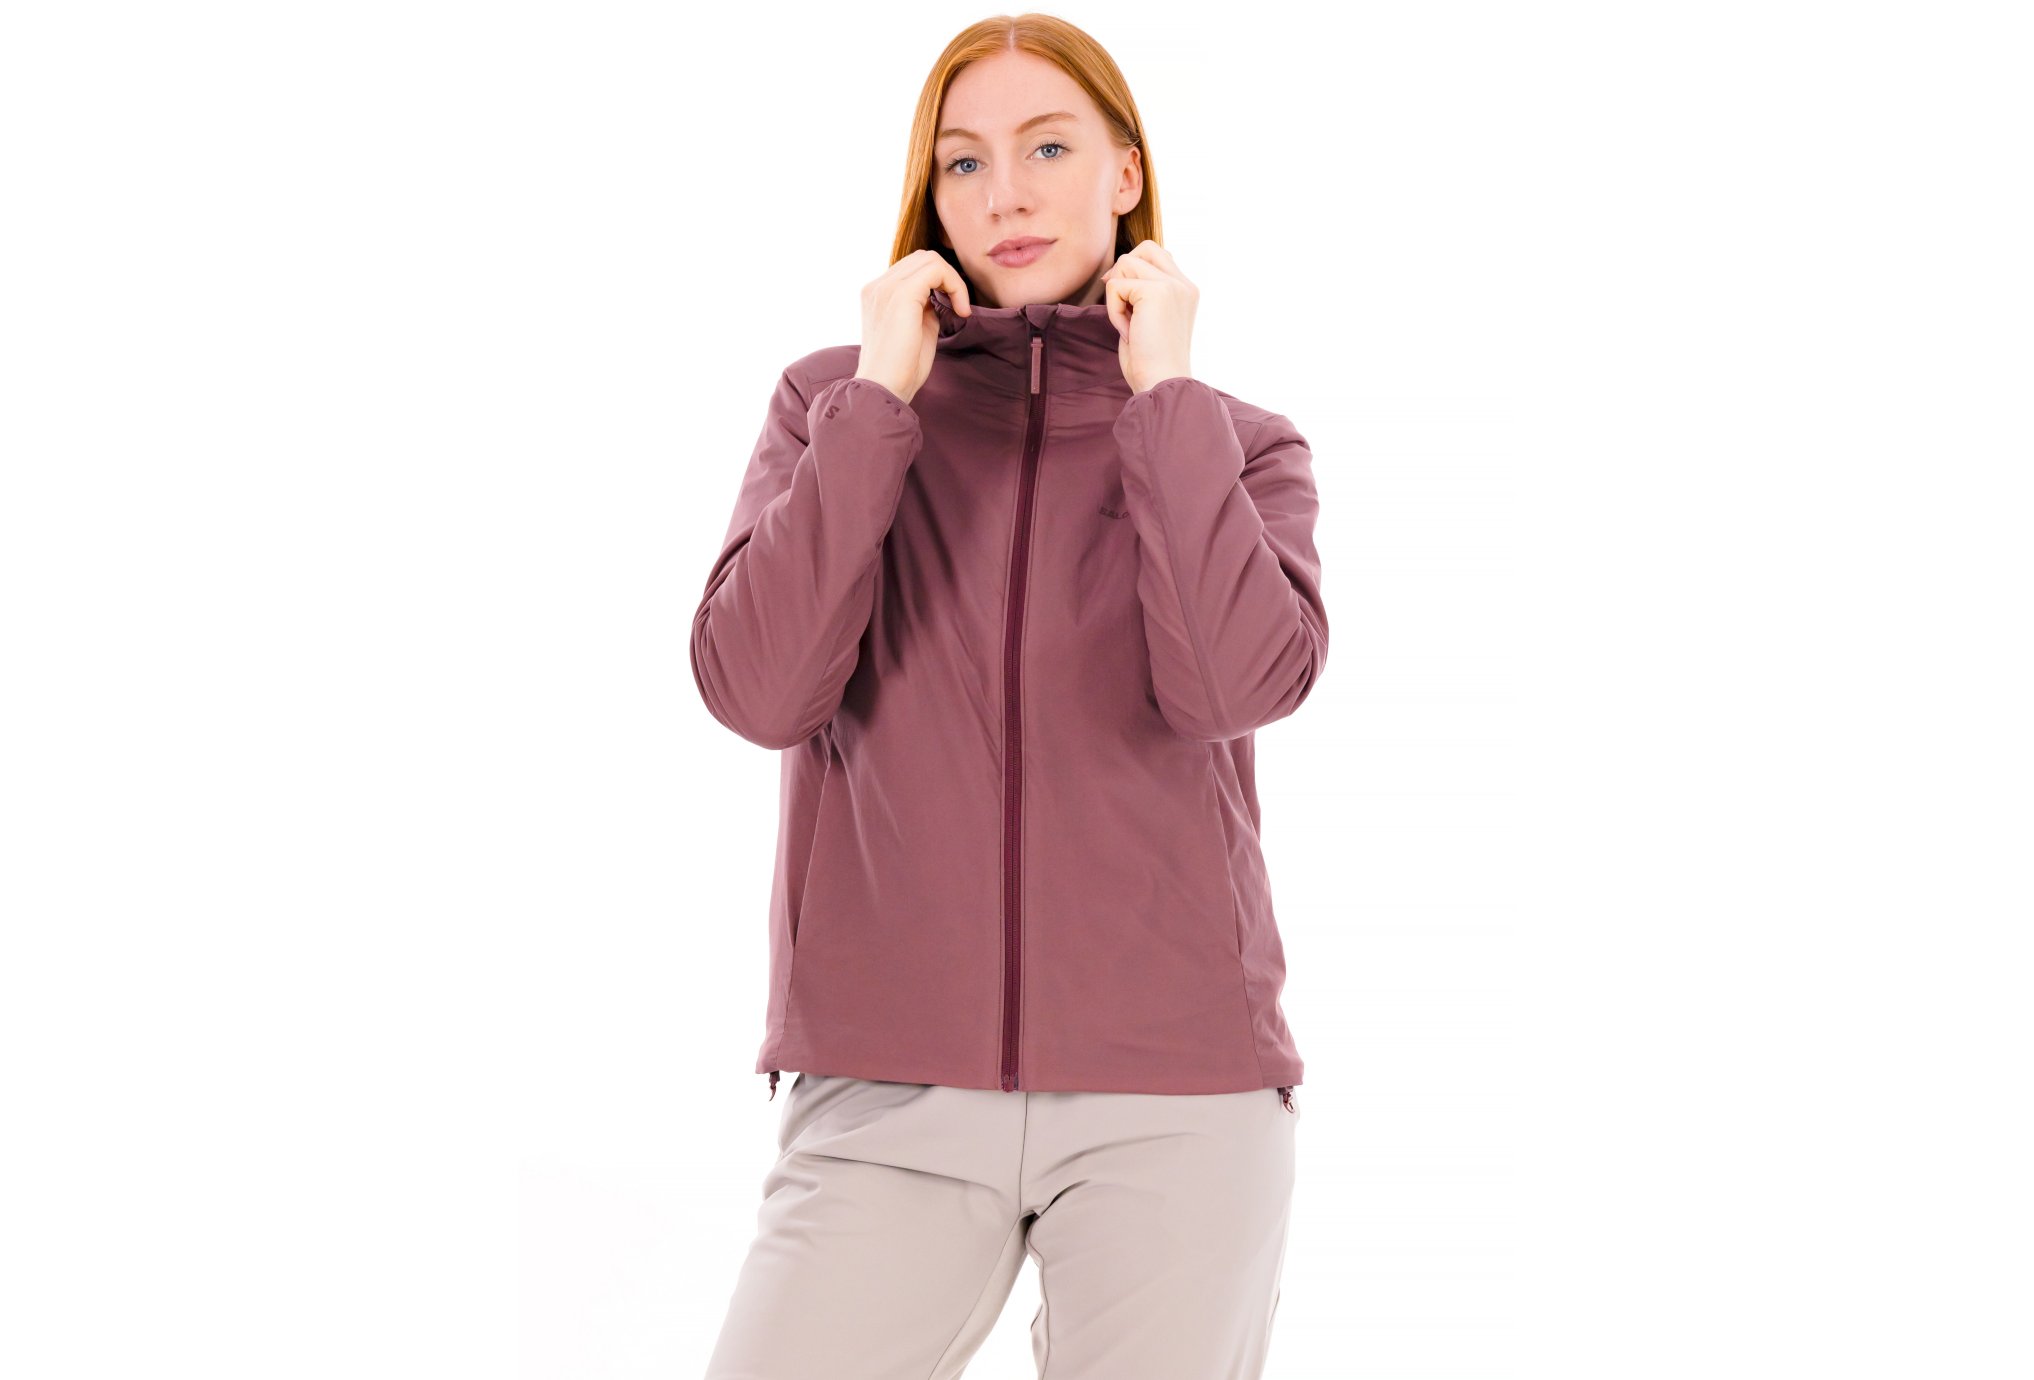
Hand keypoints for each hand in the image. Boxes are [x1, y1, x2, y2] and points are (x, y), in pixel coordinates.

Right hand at [854, 250, 971, 406]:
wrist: (883, 390)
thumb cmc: (900, 370)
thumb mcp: (915, 330)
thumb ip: (924, 308)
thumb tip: (941, 297)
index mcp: (877, 294)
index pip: (912, 269)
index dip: (939, 283)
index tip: (952, 309)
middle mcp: (877, 286)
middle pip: (922, 258)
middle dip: (947, 278)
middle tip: (958, 307)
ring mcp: (886, 287)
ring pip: (930, 259)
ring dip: (952, 280)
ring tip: (960, 309)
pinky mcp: (901, 294)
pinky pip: (936, 270)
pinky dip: (955, 285)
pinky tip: (960, 310)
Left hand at [1100, 241, 1196, 393]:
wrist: (1162, 383)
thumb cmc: (1151, 362)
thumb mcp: (1149, 321)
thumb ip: (1142, 294)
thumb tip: (1114, 274)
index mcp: (1186, 290)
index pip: (1157, 255)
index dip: (1133, 271)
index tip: (1125, 301)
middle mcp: (1184, 284)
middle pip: (1144, 248)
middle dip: (1123, 273)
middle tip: (1123, 307)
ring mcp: (1173, 286)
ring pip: (1126, 263)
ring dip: (1117, 295)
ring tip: (1129, 324)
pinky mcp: (1157, 292)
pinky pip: (1116, 286)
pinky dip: (1113, 310)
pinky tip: (1129, 332)